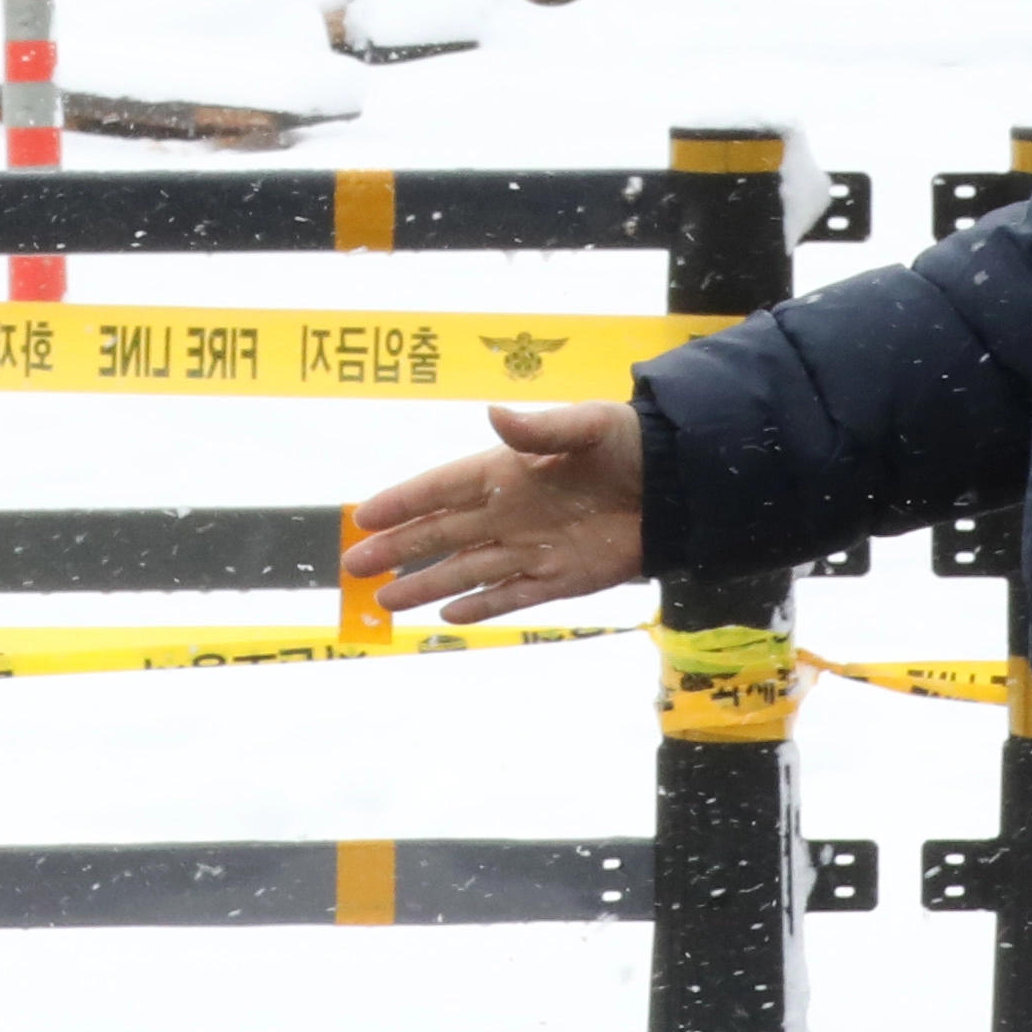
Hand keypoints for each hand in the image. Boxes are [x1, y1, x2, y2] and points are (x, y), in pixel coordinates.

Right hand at [339, 399, 644, 622]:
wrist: (678, 486)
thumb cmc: (630, 444)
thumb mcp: (587, 426)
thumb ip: (538, 429)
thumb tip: (492, 413)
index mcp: (508, 472)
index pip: (441, 489)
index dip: (403, 501)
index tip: (363, 515)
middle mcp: (510, 512)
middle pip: (441, 535)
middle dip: (397, 550)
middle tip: (353, 565)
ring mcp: (532, 548)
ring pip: (466, 571)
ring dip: (427, 585)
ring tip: (386, 601)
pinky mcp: (561, 578)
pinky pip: (511, 596)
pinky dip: (481, 607)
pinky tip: (449, 618)